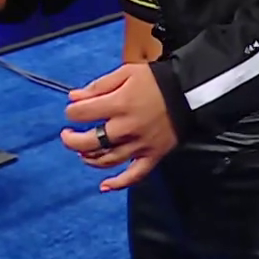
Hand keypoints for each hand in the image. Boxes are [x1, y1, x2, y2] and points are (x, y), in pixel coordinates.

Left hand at [61, 64, 178, 191]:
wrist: (192, 91)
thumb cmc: (158, 79)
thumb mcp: (127, 72)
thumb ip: (99, 85)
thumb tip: (73, 97)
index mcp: (119, 104)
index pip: (81, 113)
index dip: (72, 112)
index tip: (74, 109)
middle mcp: (127, 128)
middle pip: (88, 141)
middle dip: (71, 140)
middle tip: (67, 135)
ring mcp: (140, 144)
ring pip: (107, 160)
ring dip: (89, 158)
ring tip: (83, 152)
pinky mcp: (153, 155)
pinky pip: (135, 175)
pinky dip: (119, 183)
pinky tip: (104, 186)